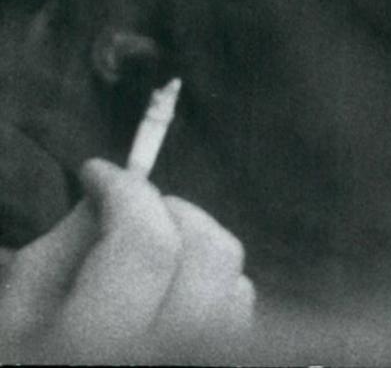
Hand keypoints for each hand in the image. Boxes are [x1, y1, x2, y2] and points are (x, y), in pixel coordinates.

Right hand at [0, 159, 254, 360]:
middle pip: (207, 255)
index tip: (97, 171)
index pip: (145, 244)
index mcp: (95, 344)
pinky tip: (175, 282)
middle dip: (172, 209)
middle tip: (132, 204)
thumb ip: (62, 246)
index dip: (126, 191)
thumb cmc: (28, 352)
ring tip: (155, 240)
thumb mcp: (17, 307)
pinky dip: (216, 279)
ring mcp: (199, 360)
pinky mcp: (218, 360)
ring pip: (235, 279)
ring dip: (199, 241)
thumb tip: (110, 194)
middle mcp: (162, 353)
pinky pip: (239, 310)